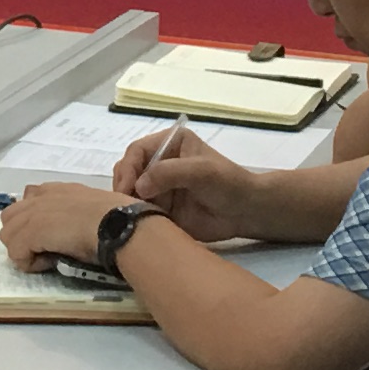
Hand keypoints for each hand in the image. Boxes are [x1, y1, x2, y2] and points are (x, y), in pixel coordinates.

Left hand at [0, 182, 118, 272]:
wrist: (116, 224)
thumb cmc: (115, 218)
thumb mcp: (95, 205)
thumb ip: (78, 210)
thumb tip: (79, 227)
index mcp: (57, 189)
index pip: (28, 198)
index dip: (33, 219)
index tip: (51, 233)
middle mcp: (40, 197)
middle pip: (10, 217)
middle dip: (21, 235)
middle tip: (44, 248)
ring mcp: (32, 214)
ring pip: (8, 236)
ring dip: (24, 250)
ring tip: (48, 257)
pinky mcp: (29, 233)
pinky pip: (15, 253)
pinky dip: (30, 263)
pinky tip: (51, 263)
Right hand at [123, 131, 278, 243]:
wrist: (245, 212)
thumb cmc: (228, 183)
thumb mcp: (201, 171)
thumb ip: (170, 173)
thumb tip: (139, 186)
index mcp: (169, 143)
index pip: (137, 151)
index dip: (129, 167)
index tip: (127, 187)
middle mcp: (160, 162)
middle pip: (129, 170)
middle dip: (123, 185)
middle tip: (123, 204)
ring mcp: (159, 187)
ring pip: (130, 192)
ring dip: (126, 203)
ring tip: (129, 216)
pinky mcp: (160, 208)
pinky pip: (139, 211)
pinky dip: (134, 217)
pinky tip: (135, 225)